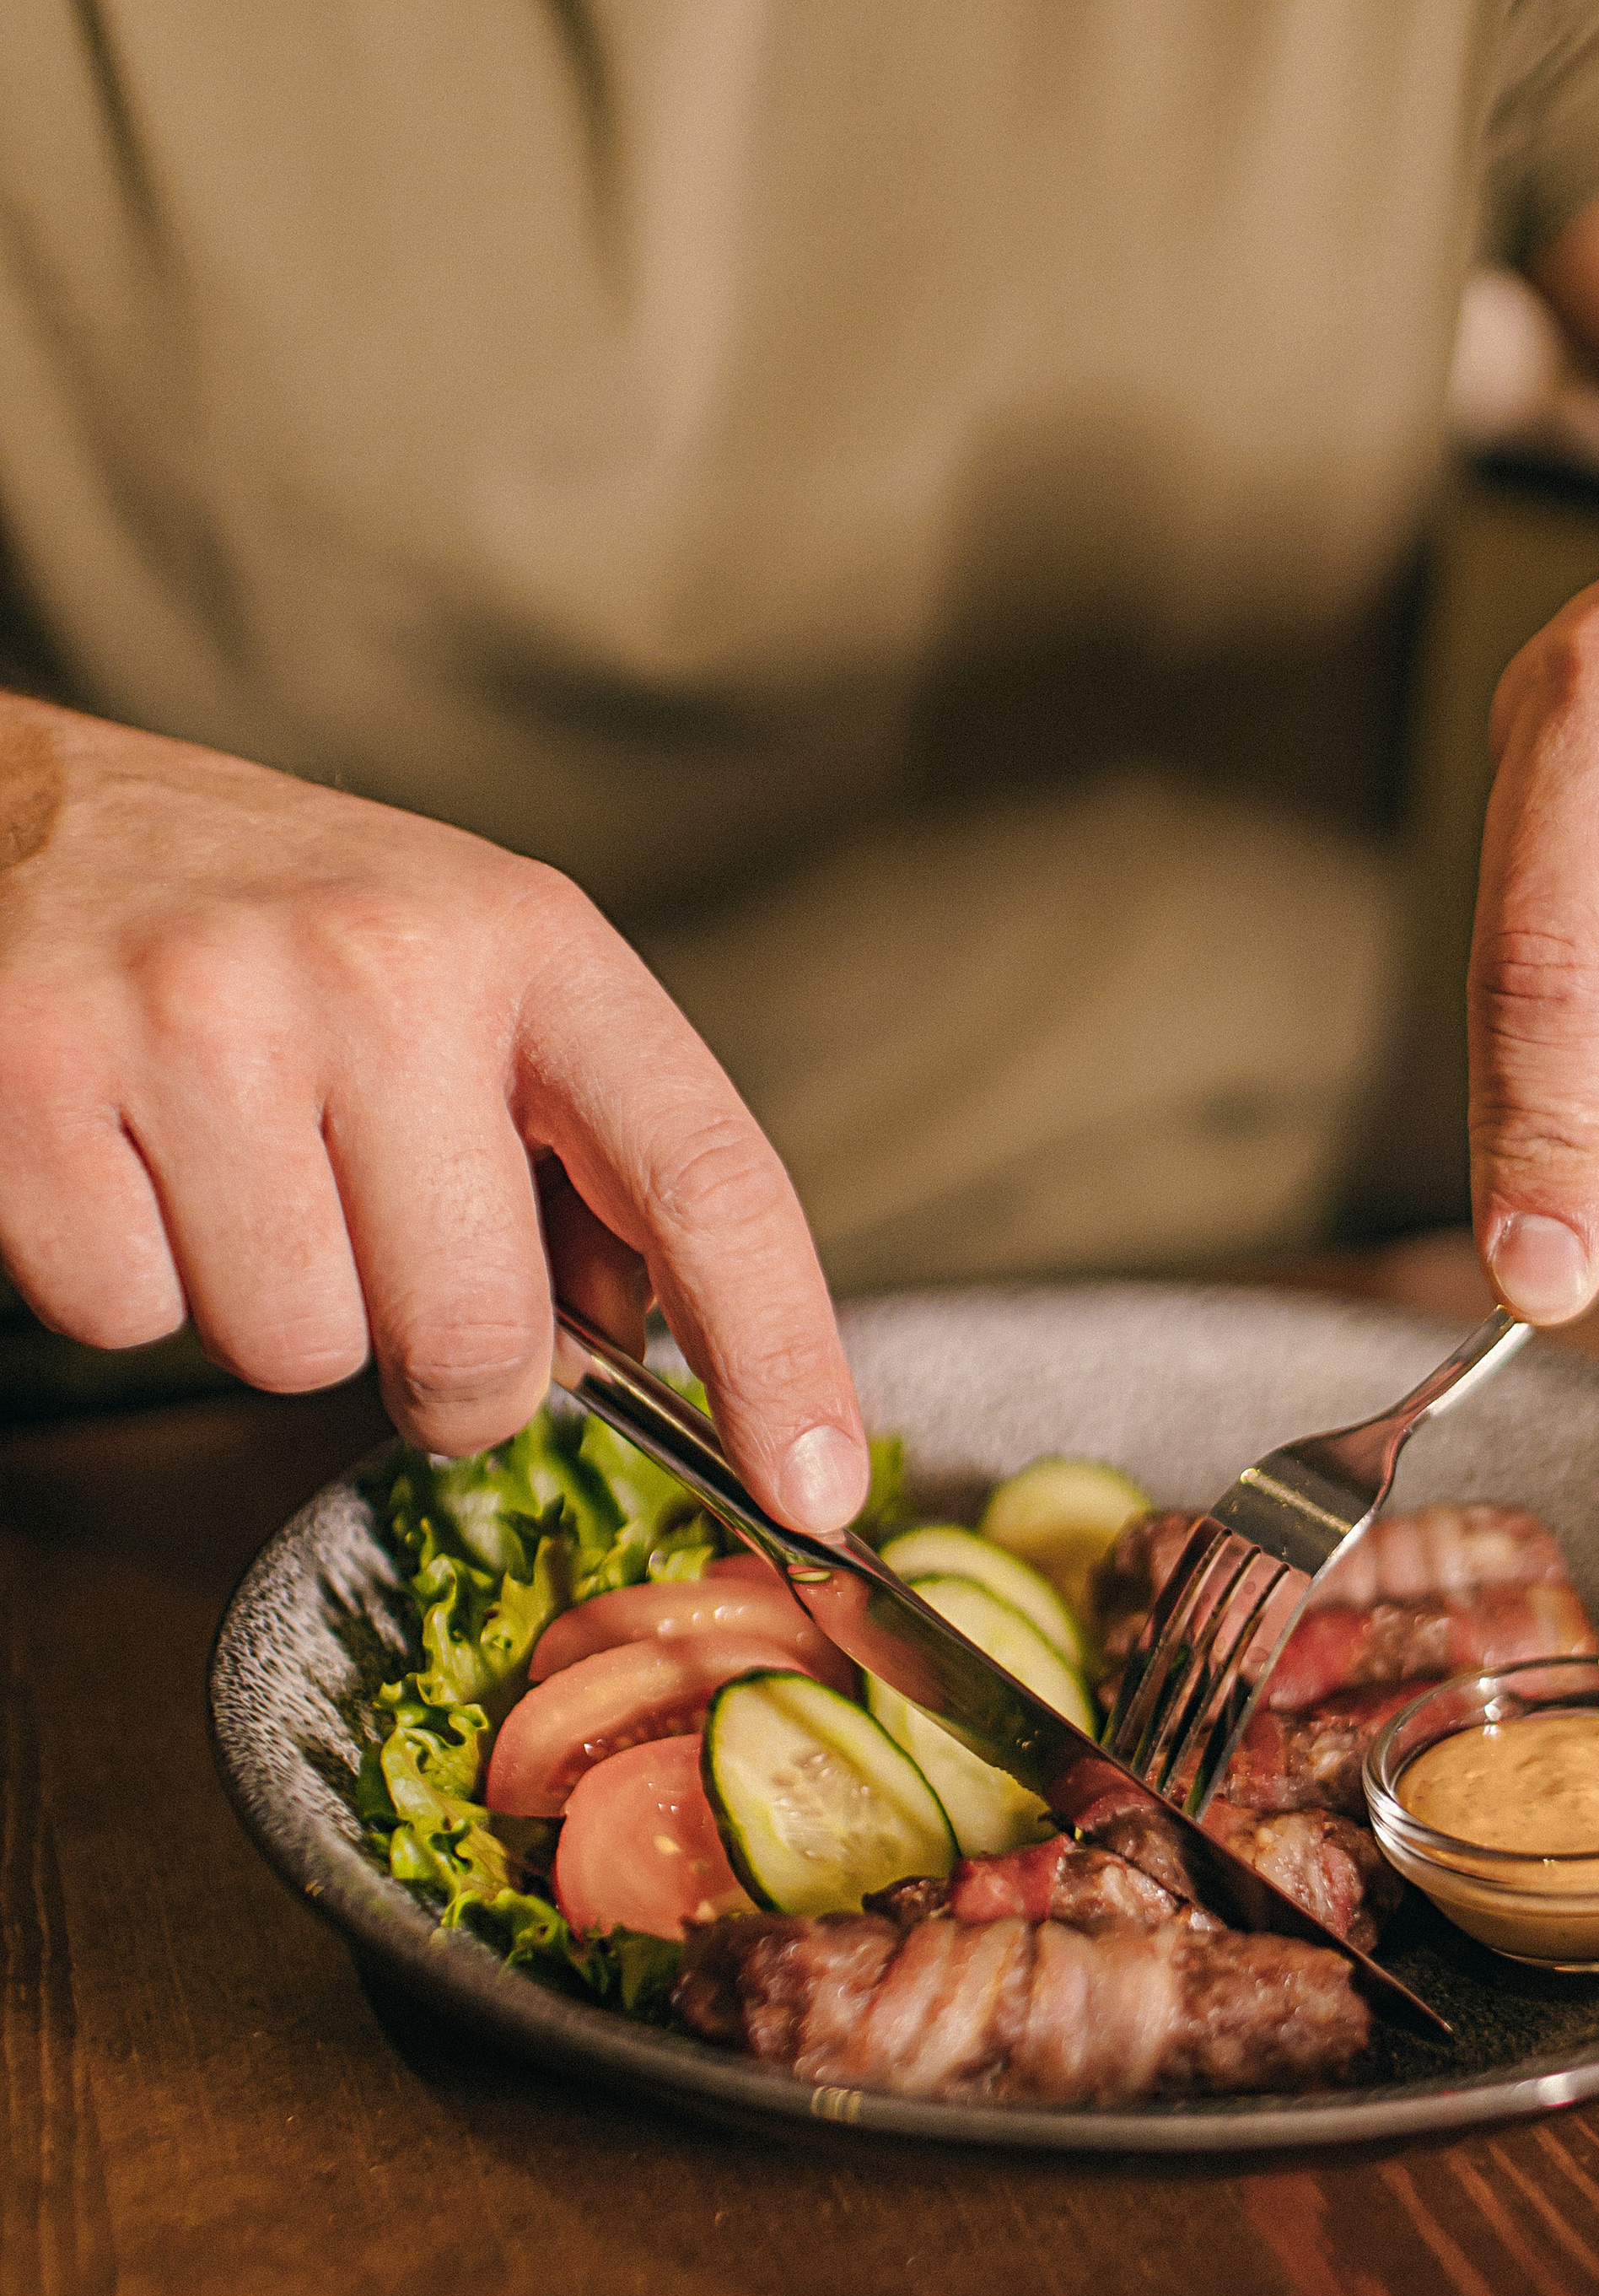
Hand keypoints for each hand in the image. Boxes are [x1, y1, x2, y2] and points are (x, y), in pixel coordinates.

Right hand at [0, 698, 867, 1519]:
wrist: (12, 806)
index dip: (781, 1352)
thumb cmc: (261, 915)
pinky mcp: (32, 1081)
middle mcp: (378, 966)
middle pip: (475, 1342)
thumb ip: (569, 1140)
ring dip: (265, 1304)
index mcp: (525, 938)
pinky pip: (127, 1319)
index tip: (821, 1489)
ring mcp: (197, 1019)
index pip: (706, 1175)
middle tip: (368, 1243)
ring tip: (221, 1155)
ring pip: (293, 1353)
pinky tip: (117, 1148)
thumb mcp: (459, 967)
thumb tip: (649, 1336)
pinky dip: (122, 1275)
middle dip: (434, 1362)